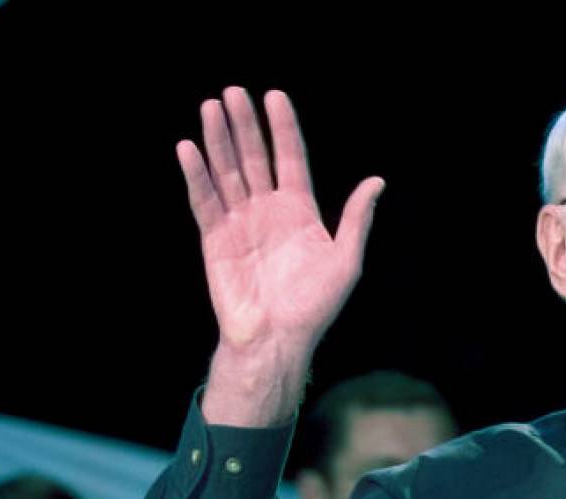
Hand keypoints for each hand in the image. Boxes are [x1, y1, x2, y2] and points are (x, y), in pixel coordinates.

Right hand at [178, 87, 384, 424]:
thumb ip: (356, 218)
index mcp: (300, 210)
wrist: (276, 339)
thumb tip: (377, 182)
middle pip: (253, 157)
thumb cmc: (315, 306)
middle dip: (244, 125)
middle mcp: (267, 210)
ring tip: (211, 106)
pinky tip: (189, 147)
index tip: (275, 96)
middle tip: (233, 91)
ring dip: (218, 139)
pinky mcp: (215, 238)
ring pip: (226, 171)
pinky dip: (196, 174)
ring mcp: (239, 222)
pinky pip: (204, 200)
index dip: (283, 128)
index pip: (290, 158)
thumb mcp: (346, 260)